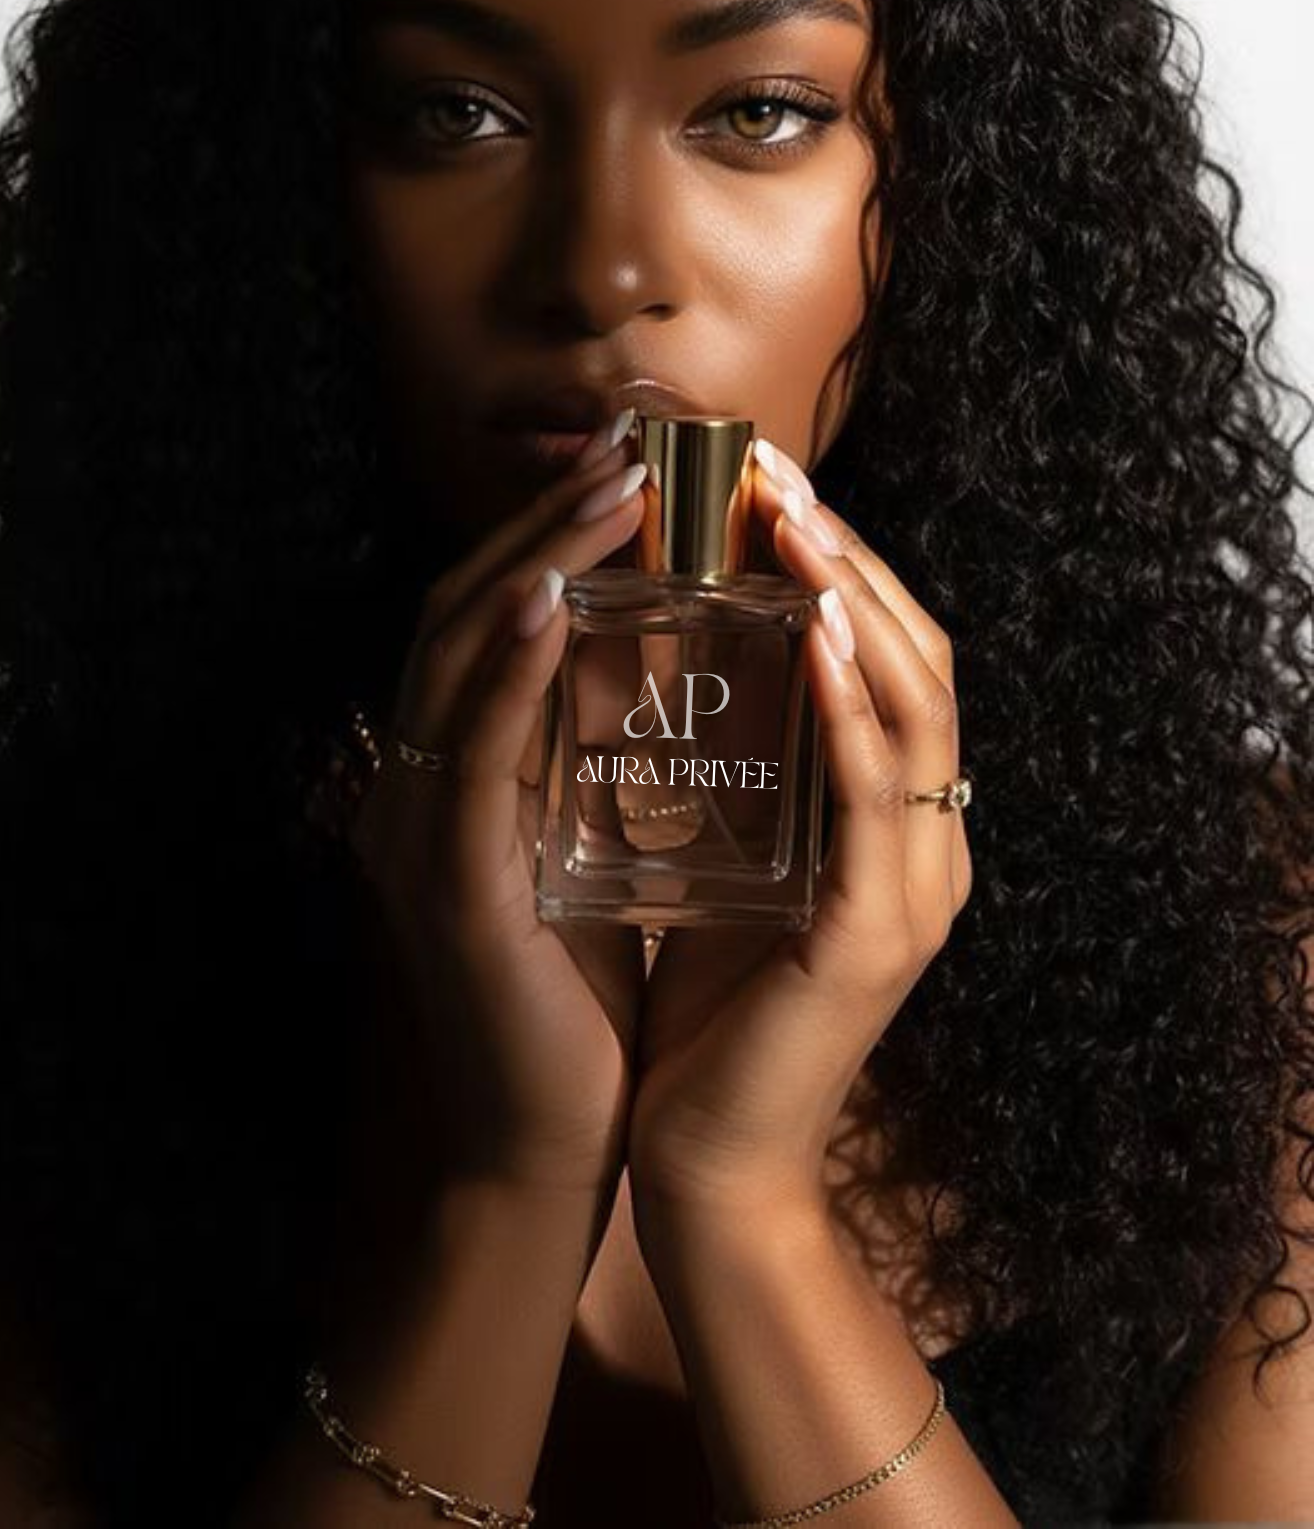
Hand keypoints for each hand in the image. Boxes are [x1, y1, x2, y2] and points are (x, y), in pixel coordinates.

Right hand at [347, 423, 651, 1197]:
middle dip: (548, 520)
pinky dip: (502, 668)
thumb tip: (664, 654)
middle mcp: (418, 782)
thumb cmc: (585, 997)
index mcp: (457, 773)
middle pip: (462, 610)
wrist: (553, 1138)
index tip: (631, 464)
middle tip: (633, 444)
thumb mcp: (595, 847)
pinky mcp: (443, 881)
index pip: (489, 620)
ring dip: (535, 560)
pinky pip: (468, 752)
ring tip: (615, 485)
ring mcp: (417, 826)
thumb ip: (601, 757)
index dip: (549, 533)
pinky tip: (546, 602)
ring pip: (454, 656)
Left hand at [627, 437, 972, 1226]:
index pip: (889, 657)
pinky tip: (815, 638)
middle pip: (918, 658)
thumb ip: (746, 765)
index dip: (837, 561)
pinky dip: (851, 710)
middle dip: (845, 552)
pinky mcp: (875, 937)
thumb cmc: (704, 1006)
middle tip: (768, 466)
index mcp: (894, 820)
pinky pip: (876, 799)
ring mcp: (915, 889)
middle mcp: (928, 842)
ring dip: (855, 600)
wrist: (700, 1158)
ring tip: (794, 517)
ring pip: (916, 707)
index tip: (757, 480)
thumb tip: (696, 643)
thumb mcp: (732, 854)